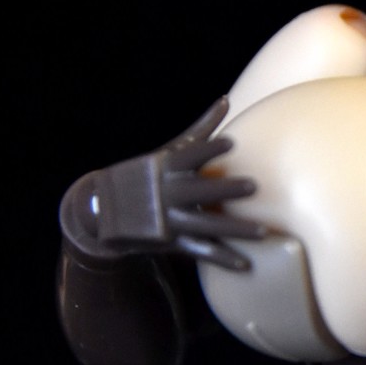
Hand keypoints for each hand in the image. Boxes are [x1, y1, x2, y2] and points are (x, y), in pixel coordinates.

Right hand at [64, 100, 267, 271]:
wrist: (103, 210)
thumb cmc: (147, 174)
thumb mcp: (169, 152)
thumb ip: (201, 130)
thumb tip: (226, 100)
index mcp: (166, 167)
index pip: (189, 155)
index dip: (209, 149)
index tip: (230, 143)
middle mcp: (167, 193)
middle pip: (199, 191)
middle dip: (225, 190)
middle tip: (254, 186)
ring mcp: (169, 219)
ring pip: (206, 225)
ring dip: (234, 230)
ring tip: (262, 233)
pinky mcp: (171, 242)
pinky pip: (201, 250)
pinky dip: (223, 258)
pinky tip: (246, 264)